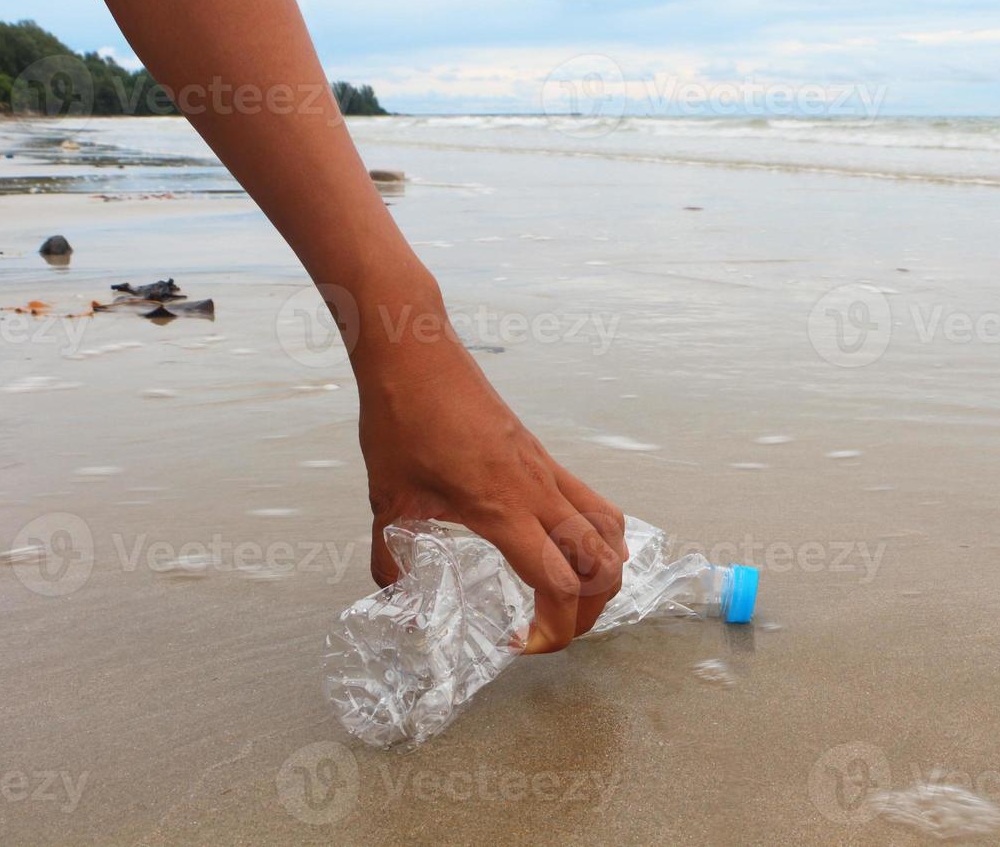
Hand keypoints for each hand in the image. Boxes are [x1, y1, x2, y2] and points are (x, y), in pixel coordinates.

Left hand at [354, 296, 626, 654]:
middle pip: (604, 567)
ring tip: (571, 598)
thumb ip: (390, 560)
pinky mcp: (545, 458)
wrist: (417, 356)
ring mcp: (548, 471)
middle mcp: (539, 491)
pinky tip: (569, 550)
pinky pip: (595, 503)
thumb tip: (395, 602)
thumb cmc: (402, 420)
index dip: (553, 629)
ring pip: (611, 532)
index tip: (520, 643)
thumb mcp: (387, 501)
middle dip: (588, 614)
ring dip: (605, 574)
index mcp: (503, 509)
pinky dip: (600, 537)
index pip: (560, 584)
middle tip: (549, 630)